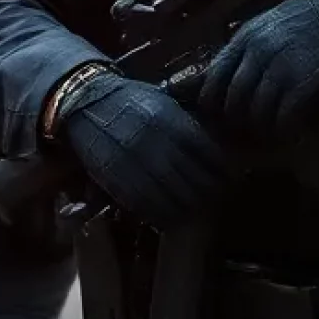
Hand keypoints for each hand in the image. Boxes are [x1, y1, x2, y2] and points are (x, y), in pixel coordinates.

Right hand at [58, 69, 228, 228]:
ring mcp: (134, 163)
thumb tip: (213, 148)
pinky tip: (171, 218)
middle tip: (219, 199)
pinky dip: (160, 214)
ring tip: (198, 212)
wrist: (87, 102)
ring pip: (169, 195)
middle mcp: (155, 143)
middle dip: (209, 193)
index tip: (231, 179)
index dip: (221, 170)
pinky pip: (142, 203)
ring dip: (187, 208)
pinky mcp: (114, 178)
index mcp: (171, 121)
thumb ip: (186, 125)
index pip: (206, 152)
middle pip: (191, 177)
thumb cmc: (132, 101)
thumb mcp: (165, 103)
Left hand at [195, 0, 318, 140]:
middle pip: (233, 99)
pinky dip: (284, 129)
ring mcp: (280, 69)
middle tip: (246, 128)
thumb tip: (237, 68)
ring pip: (256, 113)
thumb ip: (255, 40)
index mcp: (248, 34)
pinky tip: (290, 131)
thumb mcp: (278, 18)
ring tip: (270, 133)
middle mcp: (258, 52)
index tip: (218, 112)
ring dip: (262, 128)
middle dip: (237, 119)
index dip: (213, 100)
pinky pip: (282, 118)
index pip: (214, 76)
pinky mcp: (302, 85)